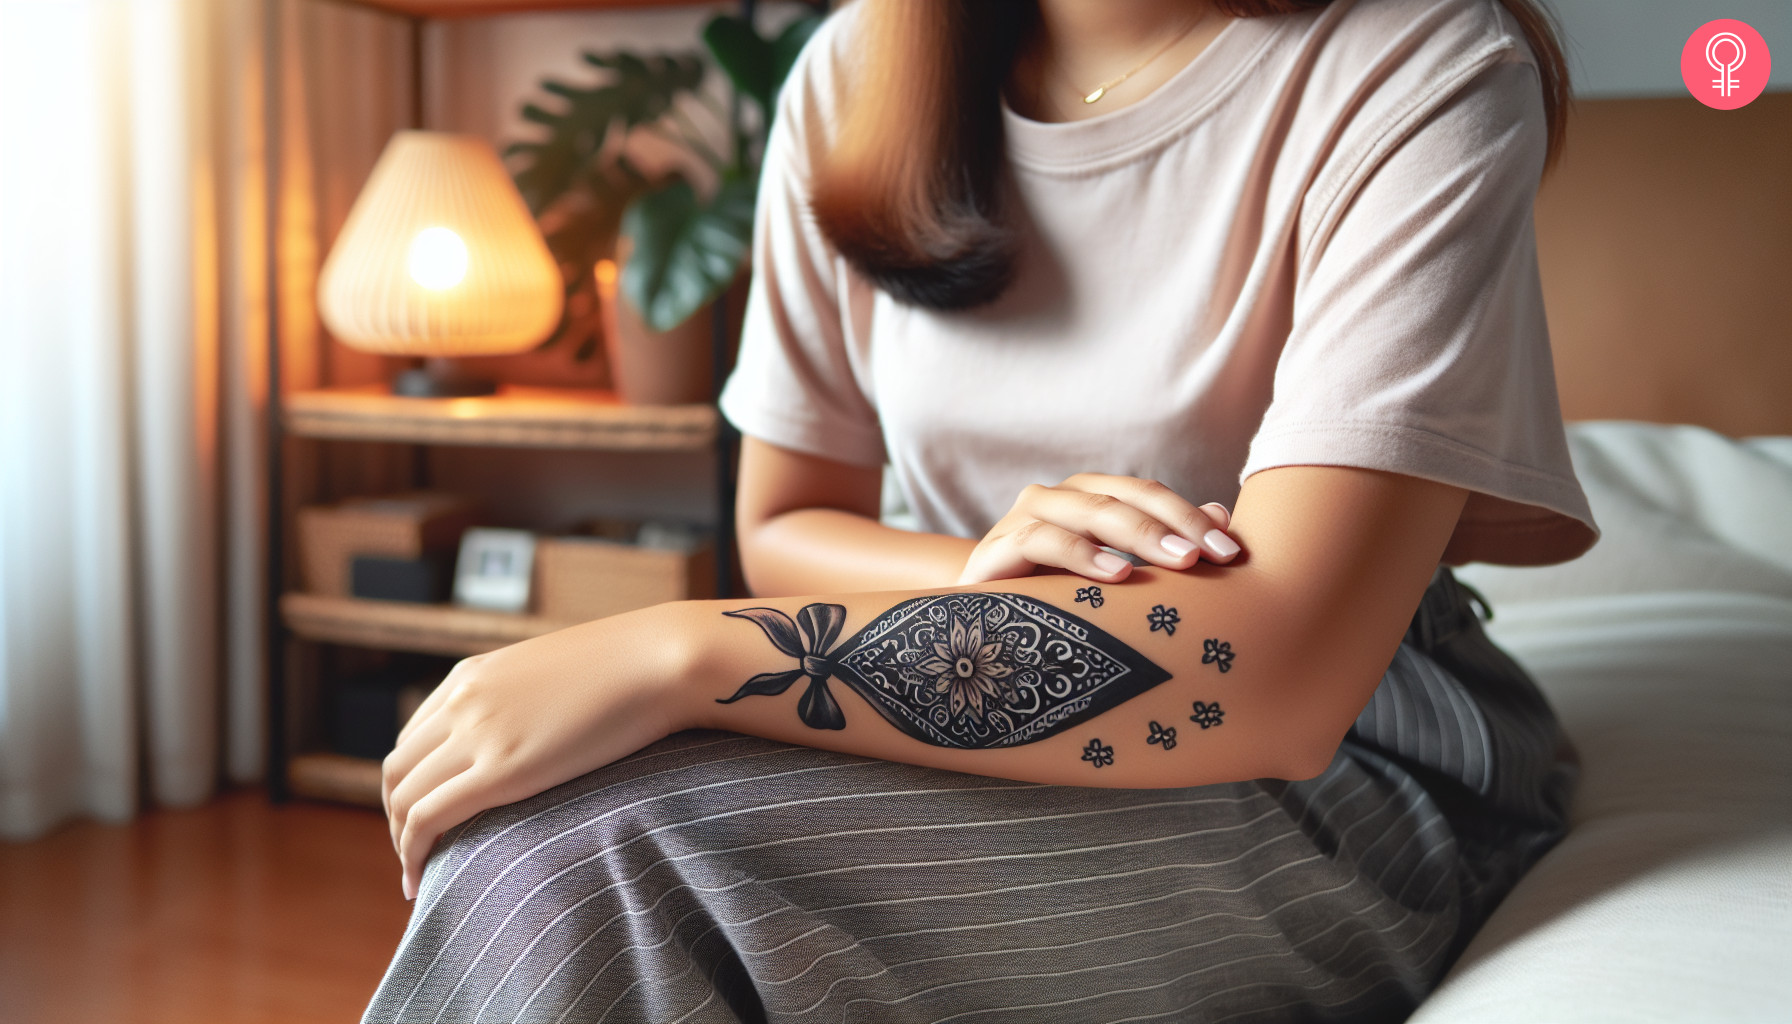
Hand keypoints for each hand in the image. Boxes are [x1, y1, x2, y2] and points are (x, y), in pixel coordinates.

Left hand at [381, 607, 686, 899]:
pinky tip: (421, 882)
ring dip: (402, 842)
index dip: (412, 784)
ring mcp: (478, 734)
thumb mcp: (560, 674)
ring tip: (418, 876)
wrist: (661, 660)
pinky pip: (429, 818)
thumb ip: (532, 700)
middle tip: (419, 854)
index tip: (427, 818)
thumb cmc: (633, 668)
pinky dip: (413, 853)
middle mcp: (462, 701)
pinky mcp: (502, 770)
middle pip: (397, 770)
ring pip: (403, 797)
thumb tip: (543, 732)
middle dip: (397, 818)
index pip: (413, 738)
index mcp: (473, 675)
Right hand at [958, 474, 1239, 584]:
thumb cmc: (1057, 605)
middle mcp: (1055, 499)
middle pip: (1123, 496)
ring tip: (1179, 563)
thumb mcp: (1117, 579)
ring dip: (1137, 533)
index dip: (1192, 516)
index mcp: (1087, 498)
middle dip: (1174, 524)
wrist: (977, 635)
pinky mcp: (993, 552)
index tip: (1233, 551)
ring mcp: (1021, 521)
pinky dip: (1080, 553)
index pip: (1147, 493)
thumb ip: (1165, 546)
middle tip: (1213, 556)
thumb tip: (1224, 516)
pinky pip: (1039, 541)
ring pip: (1086, 510)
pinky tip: (1116, 574)